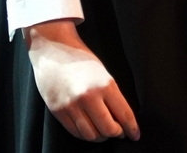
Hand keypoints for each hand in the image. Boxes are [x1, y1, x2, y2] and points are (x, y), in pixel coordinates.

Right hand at [24, 19, 140, 142]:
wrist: (52, 49)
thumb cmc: (79, 59)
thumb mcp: (103, 73)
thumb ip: (112, 95)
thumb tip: (122, 118)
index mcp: (104, 85)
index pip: (124, 115)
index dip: (132, 128)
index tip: (135, 135)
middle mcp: (88, 97)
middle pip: (108, 130)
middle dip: (117, 133)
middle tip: (118, 131)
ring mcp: (72, 105)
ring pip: (92, 135)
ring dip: (101, 136)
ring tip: (103, 130)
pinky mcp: (58, 111)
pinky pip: (75, 132)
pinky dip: (85, 134)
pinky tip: (89, 128)